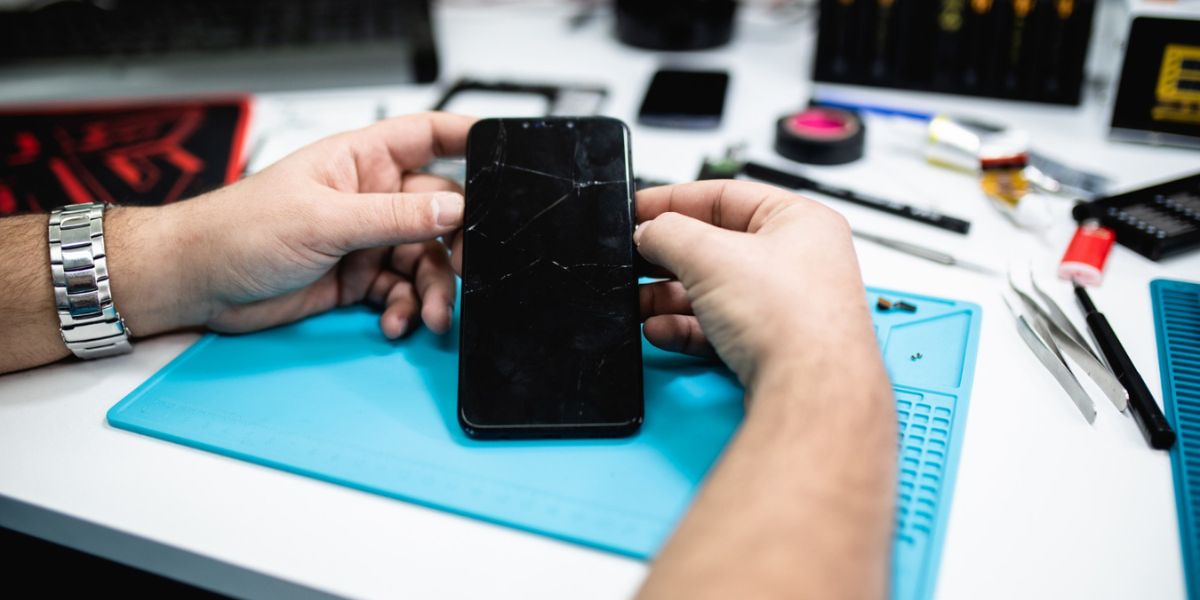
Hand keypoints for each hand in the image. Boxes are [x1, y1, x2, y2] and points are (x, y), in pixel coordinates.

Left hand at [109, 112, 476, 339]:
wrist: (198, 285)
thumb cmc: (239, 231)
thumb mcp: (325, 220)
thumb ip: (394, 217)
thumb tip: (454, 209)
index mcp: (362, 161)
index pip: (428, 136)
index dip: (468, 138)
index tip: (506, 155)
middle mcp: (370, 196)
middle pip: (440, 213)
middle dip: (456, 246)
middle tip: (470, 271)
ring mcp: (366, 239)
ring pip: (425, 261)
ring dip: (432, 290)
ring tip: (428, 317)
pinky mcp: (358, 279)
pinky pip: (401, 292)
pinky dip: (404, 310)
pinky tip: (394, 323)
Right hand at [634, 180, 883, 390]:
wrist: (811, 391)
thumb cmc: (794, 319)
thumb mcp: (710, 256)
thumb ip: (668, 233)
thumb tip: (649, 231)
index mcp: (799, 221)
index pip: (725, 196)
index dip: (676, 201)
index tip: (641, 210)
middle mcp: (799, 261)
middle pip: (716, 247)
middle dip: (668, 258)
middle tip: (635, 259)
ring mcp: (787, 306)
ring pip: (714, 291)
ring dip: (670, 297)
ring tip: (640, 301)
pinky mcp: (772, 346)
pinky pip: (720, 327)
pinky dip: (686, 327)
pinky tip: (661, 330)